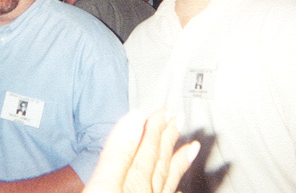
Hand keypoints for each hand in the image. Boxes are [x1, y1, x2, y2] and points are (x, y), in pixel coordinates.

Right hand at [83, 109, 199, 192]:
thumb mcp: (103, 185)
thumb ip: (118, 153)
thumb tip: (134, 118)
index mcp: (133, 180)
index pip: (148, 147)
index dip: (156, 127)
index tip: (164, 111)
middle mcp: (146, 192)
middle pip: (160, 160)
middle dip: (169, 138)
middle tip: (179, 120)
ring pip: (167, 179)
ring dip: (178, 162)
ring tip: (192, 149)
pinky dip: (173, 191)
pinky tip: (179, 190)